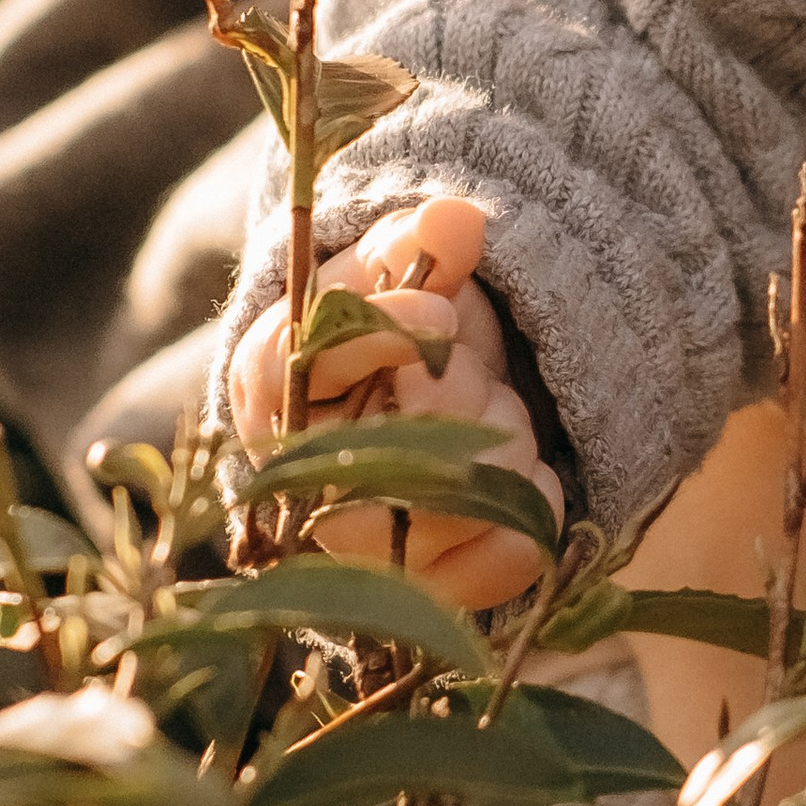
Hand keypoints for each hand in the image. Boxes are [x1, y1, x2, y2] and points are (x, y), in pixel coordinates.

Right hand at [228, 198, 561, 610]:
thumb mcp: (406, 269)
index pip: (297, 369)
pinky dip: (531, 515)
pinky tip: (533, 476)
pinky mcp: (422, 585)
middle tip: (466, 365)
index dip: (376, 339)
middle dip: (455, 389)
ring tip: (498, 412)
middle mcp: (298, 477)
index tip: (440, 312)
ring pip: (446, 507)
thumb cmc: (404, 323)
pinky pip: (489, 569)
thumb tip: (453, 220)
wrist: (428, 398)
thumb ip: (421, 242)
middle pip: (384, 444)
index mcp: (272, 382)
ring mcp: (360, 544)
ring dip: (499, 442)